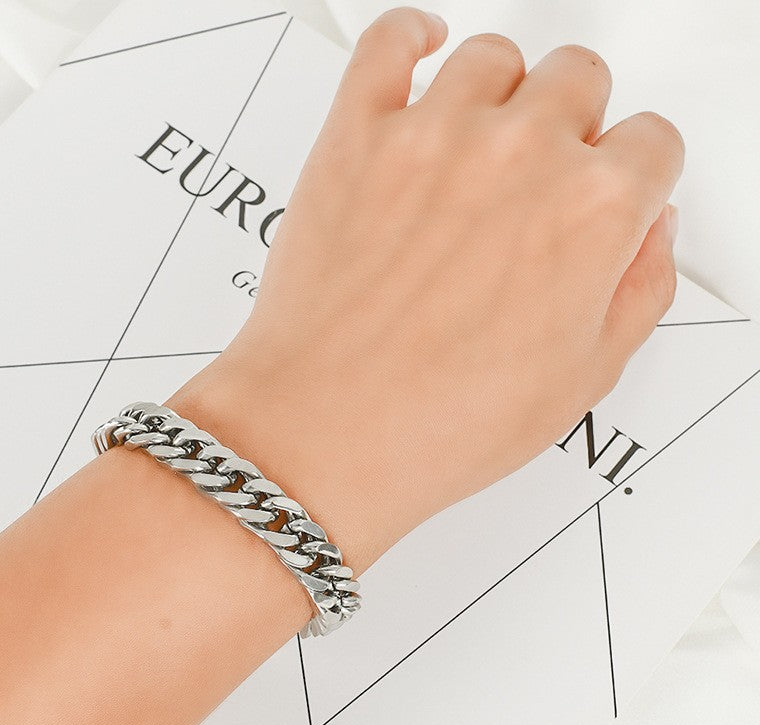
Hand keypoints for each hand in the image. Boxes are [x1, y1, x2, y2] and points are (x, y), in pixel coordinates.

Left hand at [166, 6, 683, 575]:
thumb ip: (637, 291)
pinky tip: (422, 54)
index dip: (631, 179)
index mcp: (595, 210)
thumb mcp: (582, 381)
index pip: (652, 145)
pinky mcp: (355, 136)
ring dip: (501, 94)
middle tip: (539, 186)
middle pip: (579, 84)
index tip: (607, 199)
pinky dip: (410, 37)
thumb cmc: (439, 424)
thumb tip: (647, 234)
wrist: (325, 433)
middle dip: (572, 130)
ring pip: (494, 59)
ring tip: (480, 147)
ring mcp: (433, 135)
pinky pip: (389, 43)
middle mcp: (523, 153)